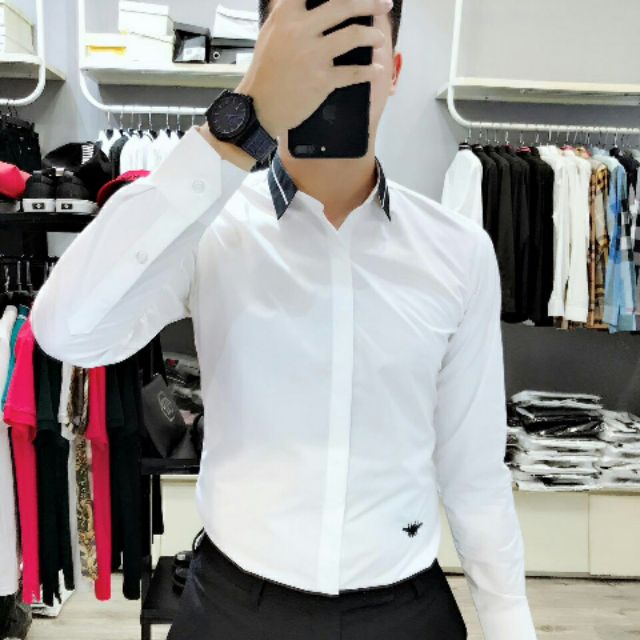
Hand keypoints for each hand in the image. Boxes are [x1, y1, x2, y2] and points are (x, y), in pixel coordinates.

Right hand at [235, 0, 391, 138]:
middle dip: (370, 3)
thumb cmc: (266, 71)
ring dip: (373, 36)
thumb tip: (304, 1)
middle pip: (343, 6)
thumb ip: (288, 13)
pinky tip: (377, 69)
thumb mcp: (271, 33)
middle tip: (383, 4)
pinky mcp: (322, 80)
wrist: (259, 107)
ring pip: (353, 36)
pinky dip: (370, 71)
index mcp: (286, 15)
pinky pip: (354, 72)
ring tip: (379, 39)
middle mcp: (300, 30)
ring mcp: (313, 56)